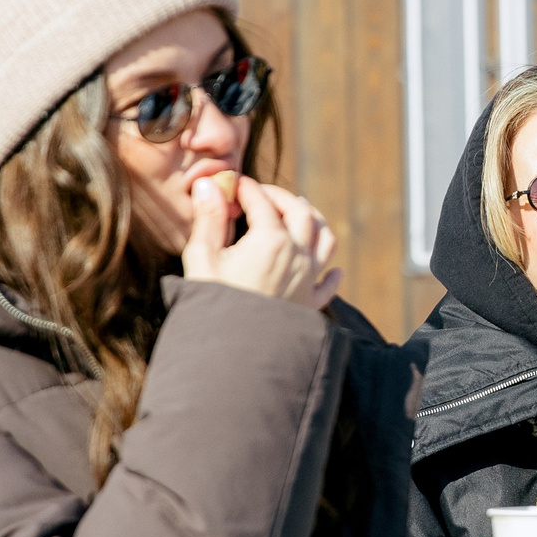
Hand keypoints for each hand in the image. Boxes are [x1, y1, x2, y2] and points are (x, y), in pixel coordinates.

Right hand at [182, 177, 343, 308]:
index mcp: (271, 240)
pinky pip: (329, 285)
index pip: (262, 201)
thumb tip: (207, 184)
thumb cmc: (213, 304)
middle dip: (282, 197)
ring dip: (315, 221)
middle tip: (263, 194)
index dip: (247, 189)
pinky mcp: (310, 305)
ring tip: (303, 213)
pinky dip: (333, 273)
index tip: (235, 185)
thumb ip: (209, 218)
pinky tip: (334, 271)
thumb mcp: (203, 258)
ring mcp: (309, 280)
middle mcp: (298, 255)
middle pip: (301, 212)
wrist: (232, 352)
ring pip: (325, 239)